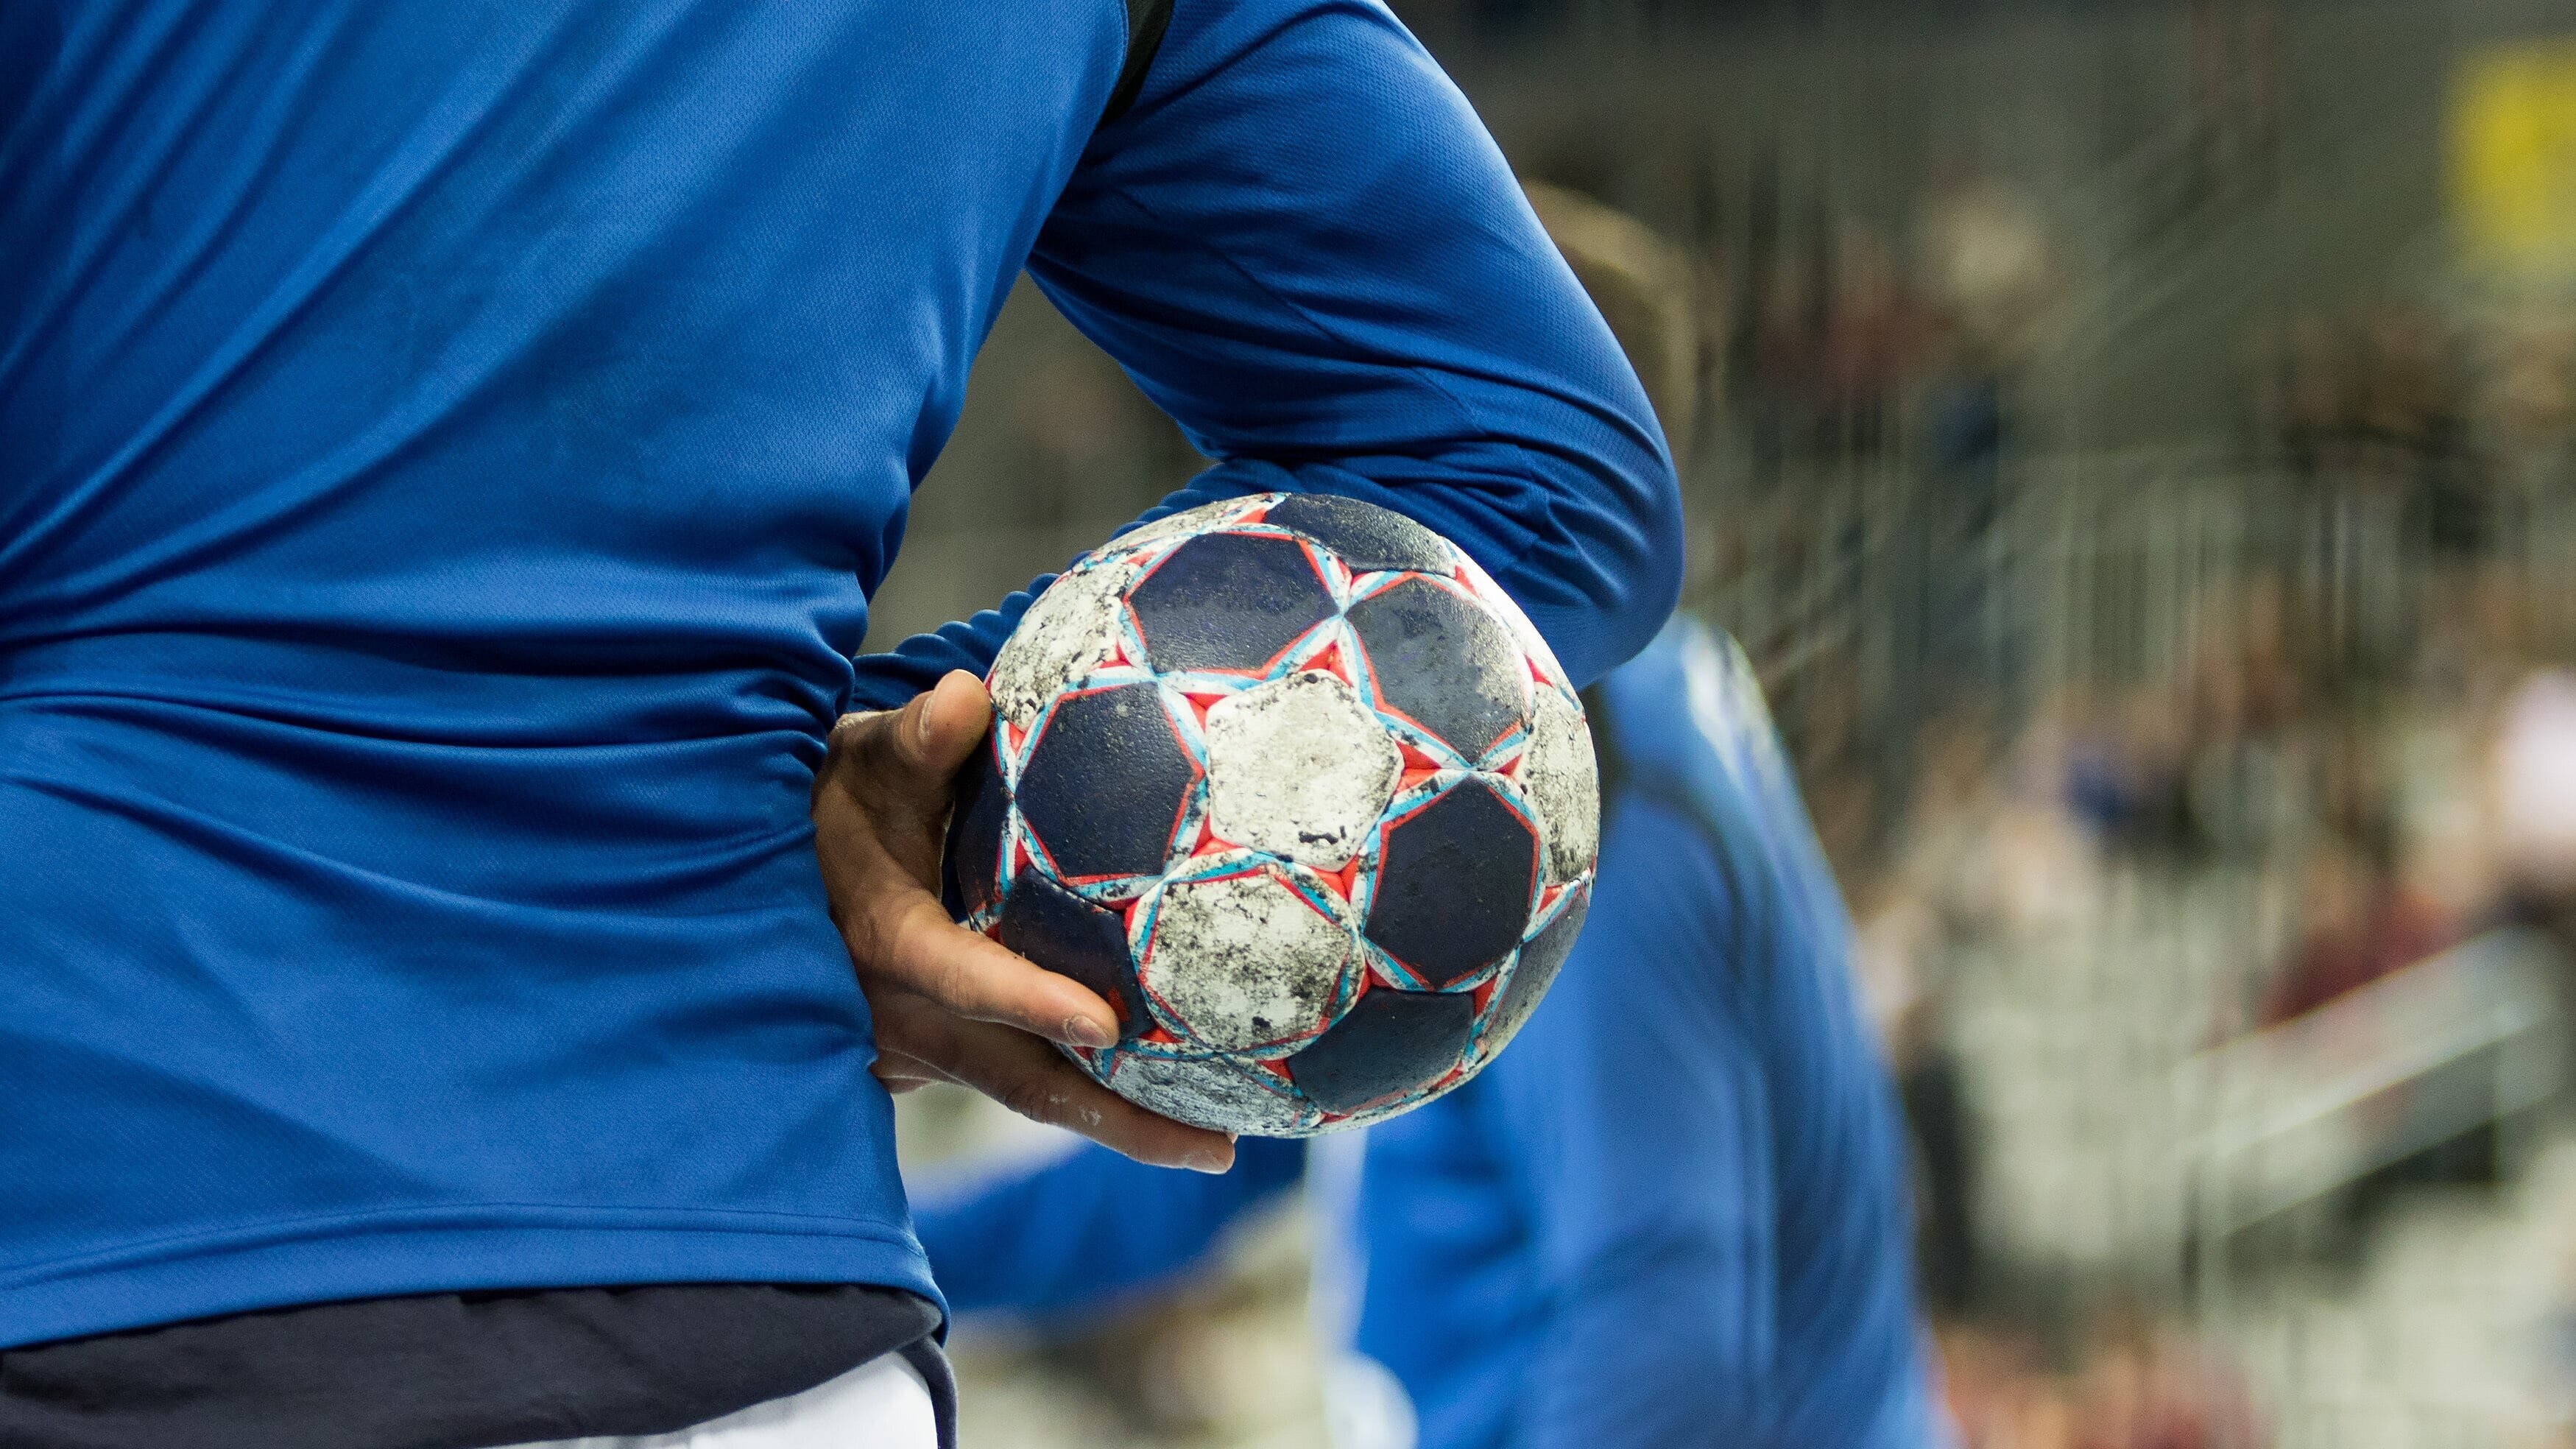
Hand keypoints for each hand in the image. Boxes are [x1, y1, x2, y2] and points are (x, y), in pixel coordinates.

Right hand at [812, 670, 1235, 1173]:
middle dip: (1112, 1119)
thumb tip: (966, 696)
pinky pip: (1011, 1084)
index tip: (1107, 1024)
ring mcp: (912, 1051)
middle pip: (1014, 1080)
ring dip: (1111, 1121)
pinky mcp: (930, 1061)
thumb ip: (914, 739)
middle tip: (1211, 1149)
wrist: (767, 876)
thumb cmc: (834, 804)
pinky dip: (1079, 1097)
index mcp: (883, 938)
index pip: (956, 976)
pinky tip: (1156, 1103)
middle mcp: (897, 1014)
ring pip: (1020, 1093)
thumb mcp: (861, 764)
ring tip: (1211, 1144)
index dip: (1026, 1002)